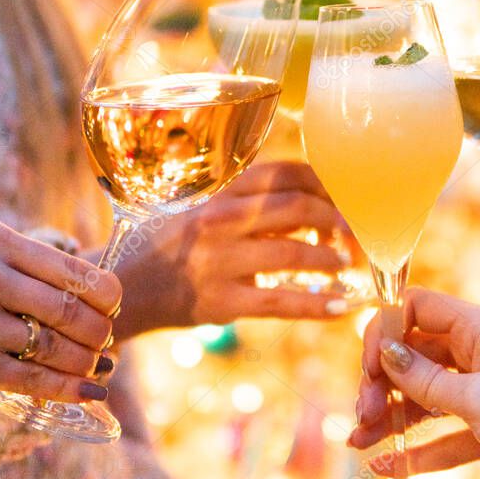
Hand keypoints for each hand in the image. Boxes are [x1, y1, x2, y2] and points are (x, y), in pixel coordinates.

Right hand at [0, 219, 120, 402]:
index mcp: (1, 242)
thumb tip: (99, 294)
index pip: (76, 271)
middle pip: (70, 311)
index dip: (107, 294)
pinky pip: (29, 378)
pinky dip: (66, 388)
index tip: (113, 304)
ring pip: (54, 347)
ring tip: (97, 363)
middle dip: (99, 330)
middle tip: (105, 338)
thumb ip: (32, 263)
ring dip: (86, 361)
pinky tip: (87, 391)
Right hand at [116, 161, 353, 337]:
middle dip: (337, 220)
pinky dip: (319, 305)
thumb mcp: (203, 213)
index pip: (284, 172)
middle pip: (298, 207)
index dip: (324, 182)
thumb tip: (314, 209)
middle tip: (355, 234)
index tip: (345, 197)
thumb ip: (250, 208)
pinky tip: (343, 306)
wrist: (124, 290)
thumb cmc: (171, 246)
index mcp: (219, 193)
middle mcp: (220, 221)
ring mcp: (220, 263)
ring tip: (347, 264)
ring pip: (295, 253)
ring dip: (332, 259)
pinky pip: (283, 302)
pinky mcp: (222, 303)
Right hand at [350, 288, 479, 478]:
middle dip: (382, 381)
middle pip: (414, 354)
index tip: (369, 369)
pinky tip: (387, 466)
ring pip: (425, 395)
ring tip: (359, 441)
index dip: (385, 331)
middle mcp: (479, 353)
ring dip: (392, 416)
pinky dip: (417, 448)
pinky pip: (443, 432)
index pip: (416, 308)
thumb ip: (425, 377)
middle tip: (363, 415)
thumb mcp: (477, 399)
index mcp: (478, 328)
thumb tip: (385, 349)